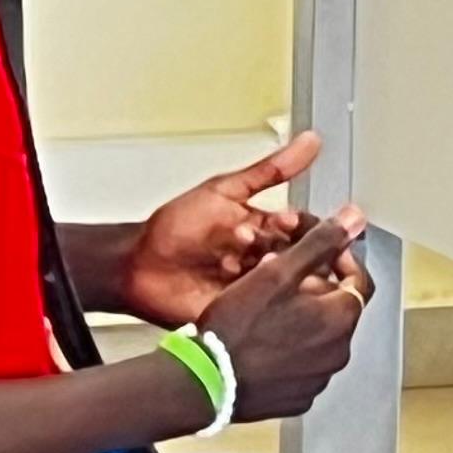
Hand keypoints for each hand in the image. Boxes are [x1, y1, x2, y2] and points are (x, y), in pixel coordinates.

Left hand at [116, 133, 320, 327]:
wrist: (141, 265)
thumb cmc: (176, 227)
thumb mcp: (225, 191)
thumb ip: (270, 171)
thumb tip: (311, 140)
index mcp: (267, 228)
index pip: (308, 227)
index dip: (309, 225)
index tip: (290, 222)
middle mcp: (268, 258)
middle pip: (306, 257)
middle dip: (297, 253)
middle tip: (276, 249)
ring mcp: (259, 287)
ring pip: (292, 284)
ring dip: (279, 273)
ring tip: (255, 264)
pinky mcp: (248, 312)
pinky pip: (272, 309)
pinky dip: (267, 298)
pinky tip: (251, 286)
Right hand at [195, 207, 371, 423]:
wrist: (206, 380)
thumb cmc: (240, 325)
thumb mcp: (278, 272)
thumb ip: (320, 243)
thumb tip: (355, 218)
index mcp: (340, 319)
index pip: (360, 281)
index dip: (342, 261)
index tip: (321, 253)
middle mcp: (338, 353)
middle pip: (337, 310)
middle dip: (315, 289)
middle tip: (282, 278)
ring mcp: (318, 379)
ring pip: (319, 337)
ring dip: (302, 320)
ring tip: (267, 309)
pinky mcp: (298, 398)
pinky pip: (302, 365)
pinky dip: (290, 349)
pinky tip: (262, 341)